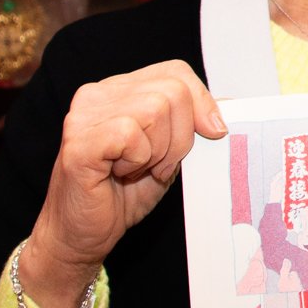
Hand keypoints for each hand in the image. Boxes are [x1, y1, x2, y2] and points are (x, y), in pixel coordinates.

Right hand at [19, 60, 224, 307]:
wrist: (82, 235)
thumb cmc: (122, 194)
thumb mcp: (169, 152)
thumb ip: (191, 125)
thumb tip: (229, 106)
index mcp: (118, 90)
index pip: (175, 72)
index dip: (202, 101)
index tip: (212, 133)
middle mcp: (97, 94)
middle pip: (172, 91)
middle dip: (182, 136)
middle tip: (159, 166)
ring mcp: (84, 116)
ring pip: (156, 109)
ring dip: (160, 151)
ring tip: (139, 170)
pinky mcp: (79, 143)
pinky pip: (131, 135)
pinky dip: (138, 160)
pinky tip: (121, 174)